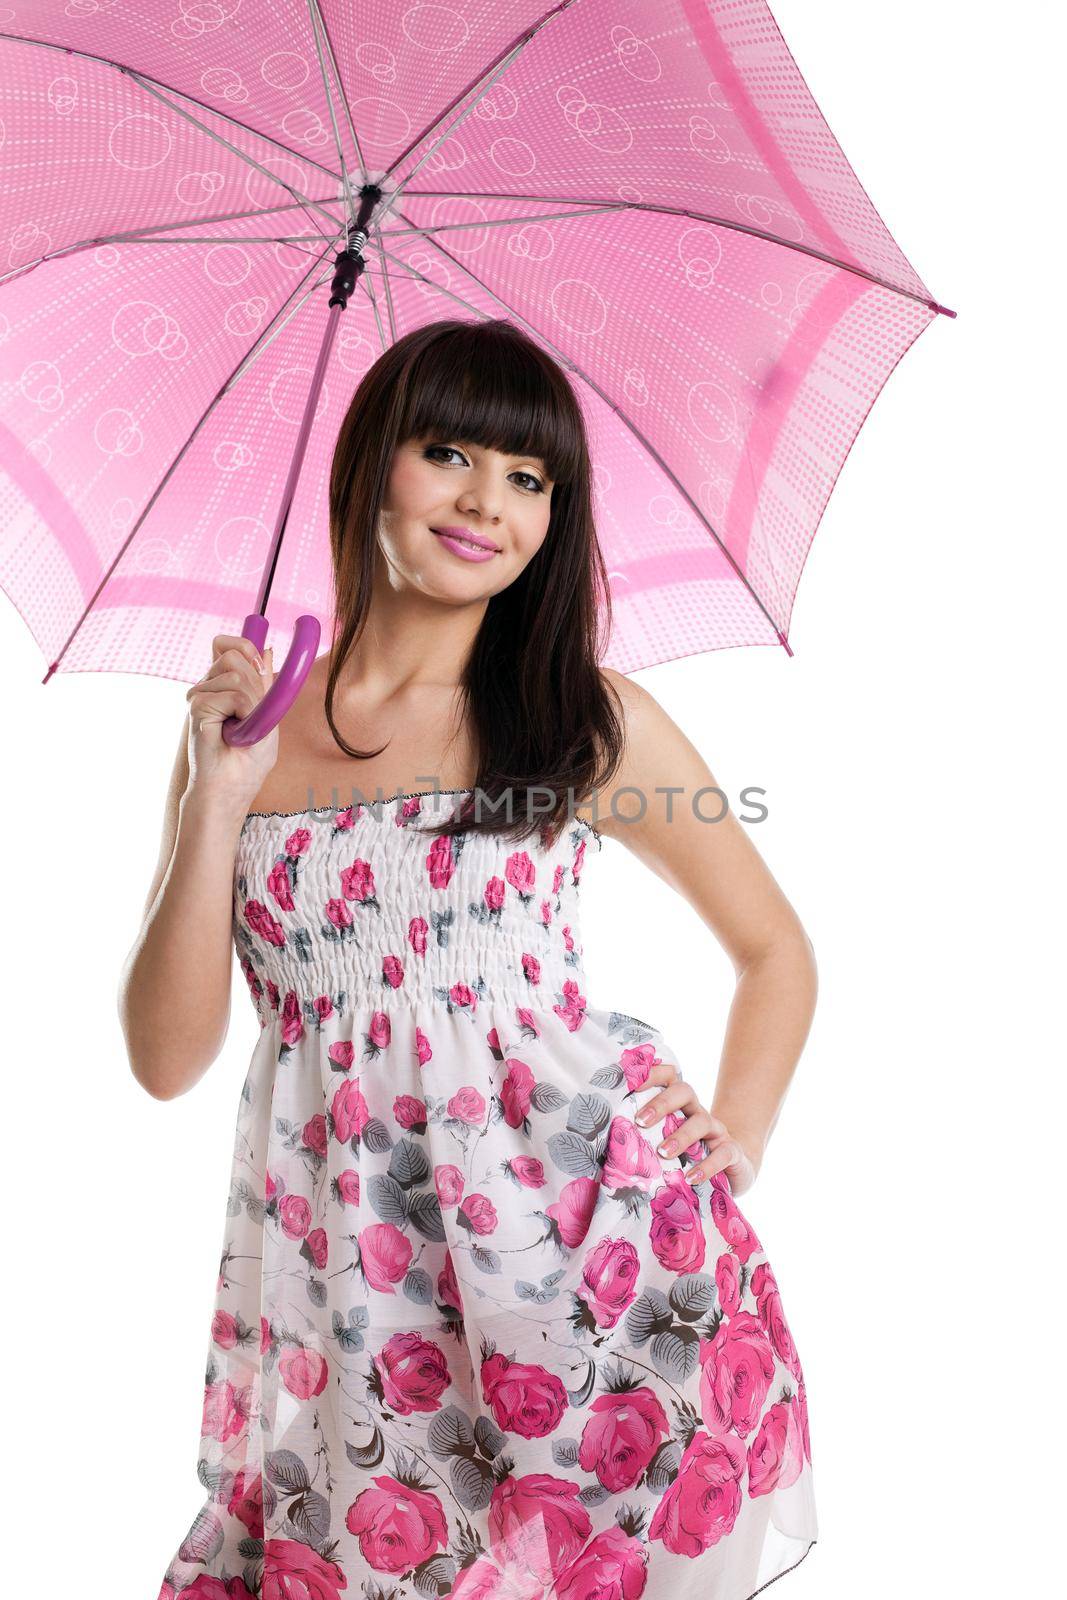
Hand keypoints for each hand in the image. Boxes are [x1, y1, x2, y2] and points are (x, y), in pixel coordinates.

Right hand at [184, 634, 277, 810]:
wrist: (229, 787)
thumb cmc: (247, 761)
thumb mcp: (265, 717)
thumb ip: (262, 684)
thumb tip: (265, 648)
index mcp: (223, 685)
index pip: (229, 645)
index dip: (246, 646)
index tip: (260, 667)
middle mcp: (208, 686)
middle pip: (237, 655)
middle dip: (257, 686)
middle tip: (252, 718)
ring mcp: (200, 694)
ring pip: (238, 676)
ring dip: (253, 705)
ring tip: (242, 731)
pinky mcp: (197, 705)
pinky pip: (234, 695)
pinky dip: (245, 714)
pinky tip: (232, 734)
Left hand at [633, 1058, 761, 1197]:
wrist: (732, 1171)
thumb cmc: (687, 1157)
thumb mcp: (664, 1145)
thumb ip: (642, 1141)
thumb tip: (604, 1146)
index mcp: (679, 1105)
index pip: (667, 1077)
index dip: (650, 1074)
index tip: (629, 1082)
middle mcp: (697, 1111)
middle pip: (684, 1091)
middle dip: (661, 1103)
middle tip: (640, 1121)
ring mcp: (717, 1130)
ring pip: (701, 1121)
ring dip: (680, 1136)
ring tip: (663, 1153)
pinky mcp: (732, 1151)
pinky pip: (723, 1153)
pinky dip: (706, 1166)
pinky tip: (691, 1178)